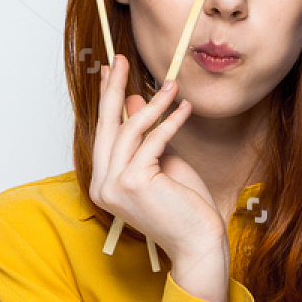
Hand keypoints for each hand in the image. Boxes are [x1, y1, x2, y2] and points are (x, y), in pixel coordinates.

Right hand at [88, 53, 228, 265]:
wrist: (199, 241)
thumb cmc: (185, 207)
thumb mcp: (163, 163)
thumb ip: (147, 136)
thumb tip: (137, 100)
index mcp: (104, 184)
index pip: (104, 134)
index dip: (107, 101)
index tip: (110, 72)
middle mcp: (102, 186)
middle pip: (107, 127)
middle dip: (114, 90)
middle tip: (121, 60)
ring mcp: (114, 186)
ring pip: (130, 131)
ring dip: (154, 104)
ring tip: (172, 85)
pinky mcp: (133, 182)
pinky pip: (153, 140)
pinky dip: (170, 121)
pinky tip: (184, 108)